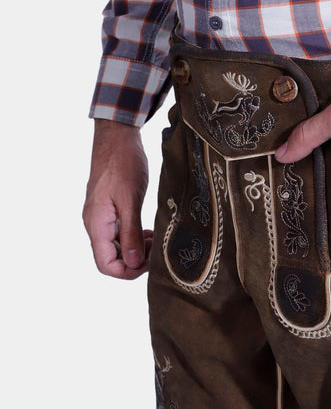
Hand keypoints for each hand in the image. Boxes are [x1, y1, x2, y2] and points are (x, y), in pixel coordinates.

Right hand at [83, 119, 152, 279]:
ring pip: (116, 247)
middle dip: (135, 261)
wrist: (117, 137)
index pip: (106, 265)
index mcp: (97, 224)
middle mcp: (95, 223)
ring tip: (154, 240)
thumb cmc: (123, 163)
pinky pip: (119, 233)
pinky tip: (148, 231)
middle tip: (156, 251)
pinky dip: (134, 237)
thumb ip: (130, 232)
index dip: (128, 271)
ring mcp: (101, 216)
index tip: (150, 263)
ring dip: (136, 249)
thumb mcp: (130, 199)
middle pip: (111, 259)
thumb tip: (133, 262)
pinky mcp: (109, 209)